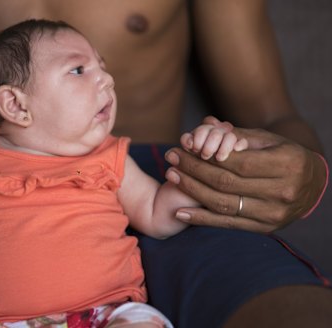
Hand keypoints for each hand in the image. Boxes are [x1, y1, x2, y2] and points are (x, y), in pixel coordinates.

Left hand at [165, 125, 327, 232]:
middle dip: (193, 170)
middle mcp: (282, 191)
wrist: (312, 185)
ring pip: (223, 204)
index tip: (182, 148)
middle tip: (170, 158)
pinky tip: (180, 212)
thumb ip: (237, 135)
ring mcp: (274, 213)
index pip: (237, 163)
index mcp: (286, 164)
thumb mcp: (268, 139)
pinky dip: (202, 219)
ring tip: (171, 176)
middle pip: (226, 183)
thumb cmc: (284, 155)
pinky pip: (228, 224)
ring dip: (192, 191)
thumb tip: (206, 125)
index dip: (206, 157)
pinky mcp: (265, 227)